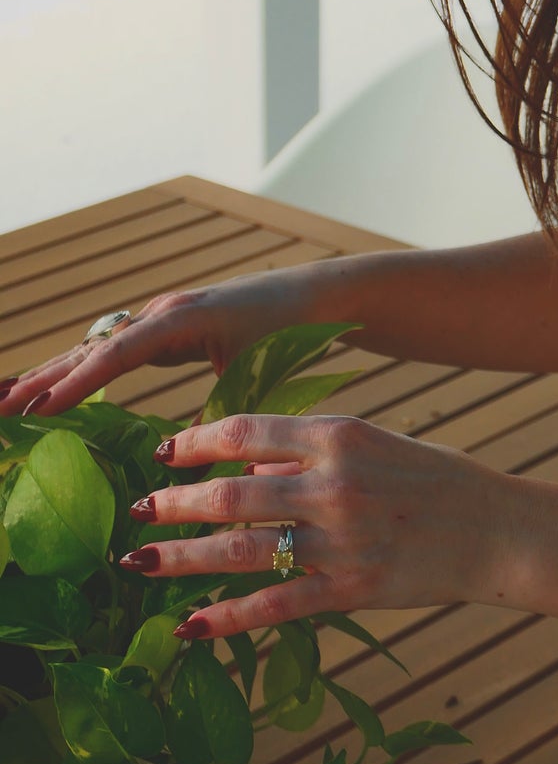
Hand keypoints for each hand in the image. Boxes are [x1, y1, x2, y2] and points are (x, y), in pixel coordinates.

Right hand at [0, 271, 317, 419]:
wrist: (320, 295)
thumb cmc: (291, 330)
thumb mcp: (253, 376)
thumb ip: (214, 418)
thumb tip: (178, 468)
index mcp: (179, 320)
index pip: (114, 354)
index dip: (75, 383)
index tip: (37, 410)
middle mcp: (161, 313)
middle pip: (89, 347)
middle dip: (42, 378)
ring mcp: (161, 317)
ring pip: (95, 347)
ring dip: (52, 372)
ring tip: (7, 401)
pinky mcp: (168, 326)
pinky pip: (113, 349)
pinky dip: (80, 368)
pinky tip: (56, 389)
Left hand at [118, 411, 503, 640]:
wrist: (499, 530)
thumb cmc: (437, 480)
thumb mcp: (377, 445)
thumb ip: (311, 454)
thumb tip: (248, 471)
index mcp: (341, 436)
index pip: (246, 433)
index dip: (194, 443)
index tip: (163, 452)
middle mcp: (335, 485)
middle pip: (230, 494)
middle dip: (173, 503)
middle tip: (136, 510)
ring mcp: (341, 540)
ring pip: (240, 551)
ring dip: (181, 557)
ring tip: (140, 561)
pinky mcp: (352, 590)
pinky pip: (274, 605)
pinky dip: (226, 617)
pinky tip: (190, 624)